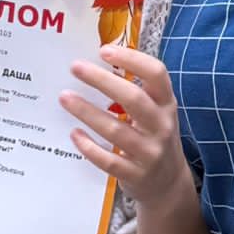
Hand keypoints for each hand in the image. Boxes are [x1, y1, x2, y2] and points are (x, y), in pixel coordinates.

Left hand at [60, 45, 193, 206]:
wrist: (168, 183)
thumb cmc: (154, 137)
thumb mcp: (156, 113)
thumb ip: (137, 92)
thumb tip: (95, 67)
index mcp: (166, 104)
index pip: (156, 73)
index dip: (131, 59)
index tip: (104, 50)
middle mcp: (162, 126)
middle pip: (133, 98)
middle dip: (102, 80)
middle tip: (75, 67)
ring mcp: (150, 152)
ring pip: (116, 129)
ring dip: (87, 111)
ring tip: (64, 97)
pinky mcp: (135, 174)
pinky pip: (109, 160)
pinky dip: (89, 146)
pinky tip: (74, 134)